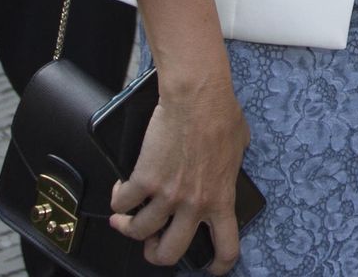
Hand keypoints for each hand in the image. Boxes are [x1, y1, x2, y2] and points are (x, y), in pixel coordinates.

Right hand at [108, 76, 248, 272]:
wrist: (197, 97)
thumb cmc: (221, 114)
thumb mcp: (239, 147)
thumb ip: (230, 168)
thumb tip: (227, 169)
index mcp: (221, 198)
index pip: (227, 245)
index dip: (218, 265)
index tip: (211, 269)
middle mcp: (194, 204)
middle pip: (169, 253)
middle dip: (157, 254)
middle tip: (153, 243)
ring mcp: (168, 195)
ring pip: (138, 233)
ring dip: (128, 227)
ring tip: (126, 218)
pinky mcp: (144, 180)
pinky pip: (122, 205)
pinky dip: (118, 200)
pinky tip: (122, 189)